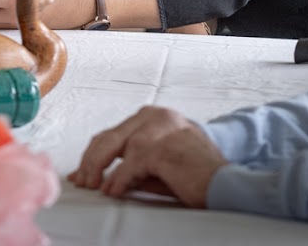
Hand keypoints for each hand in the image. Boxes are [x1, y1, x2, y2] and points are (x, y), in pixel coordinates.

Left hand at [68, 106, 227, 206]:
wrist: (225, 184)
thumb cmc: (191, 176)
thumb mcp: (152, 169)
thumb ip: (124, 166)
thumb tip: (89, 176)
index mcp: (153, 116)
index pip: (113, 133)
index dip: (94, 154)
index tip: (82, 173)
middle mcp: (155, 116)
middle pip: (109, 137)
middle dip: (91, 161)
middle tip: (82, 182)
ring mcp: (160, 128)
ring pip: (116, 147)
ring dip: (100, 170)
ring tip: (95, 188)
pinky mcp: (163, 147)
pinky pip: (131, 164)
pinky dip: (119, 180)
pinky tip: (113, 192)